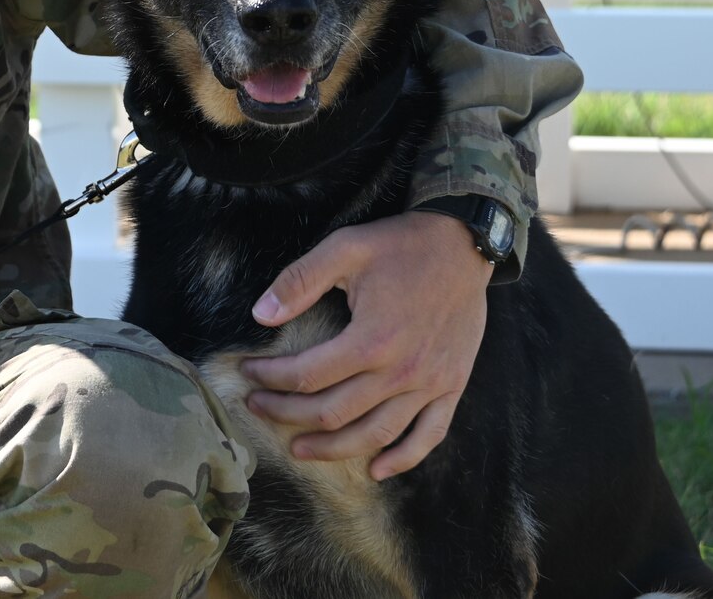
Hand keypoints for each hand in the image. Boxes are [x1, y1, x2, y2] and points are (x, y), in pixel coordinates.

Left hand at [240, 212, 491, 479]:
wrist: (464, 244)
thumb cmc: (401, 244)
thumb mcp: (345, 248)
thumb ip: (300, 281)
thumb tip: (260, 315)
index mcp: (372, 339)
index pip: (307, 375)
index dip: (271, 379)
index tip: (248, 373)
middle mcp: (401, 371)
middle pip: (333, 412)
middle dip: (286, 414)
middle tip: (257, 407)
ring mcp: (430, 384)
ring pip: (374, 434)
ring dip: (332, 449)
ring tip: (298, 448)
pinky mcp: (452, 386)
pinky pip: (429, 436)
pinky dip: (403, 458)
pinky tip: (377, 468)